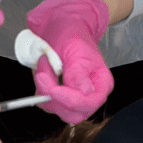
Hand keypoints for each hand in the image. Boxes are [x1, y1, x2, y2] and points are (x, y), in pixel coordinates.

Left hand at [27, 0, 113, 123]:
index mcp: (101, 83)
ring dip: (44, 90)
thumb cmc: (72, 35)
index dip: (68, 99)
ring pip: (57, 109)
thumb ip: (78, 72)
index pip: (88, 102)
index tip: (51, 88)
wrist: (62, 29)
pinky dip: (40, 89)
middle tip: (43, 74)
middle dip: (53, 97)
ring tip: (45, 65)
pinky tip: (44, 72)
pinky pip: (48, 103)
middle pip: (73, 113)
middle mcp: (91, 95)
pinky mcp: (61, 98)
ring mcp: (75, 98)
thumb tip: (85, 92)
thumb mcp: (75, 50)